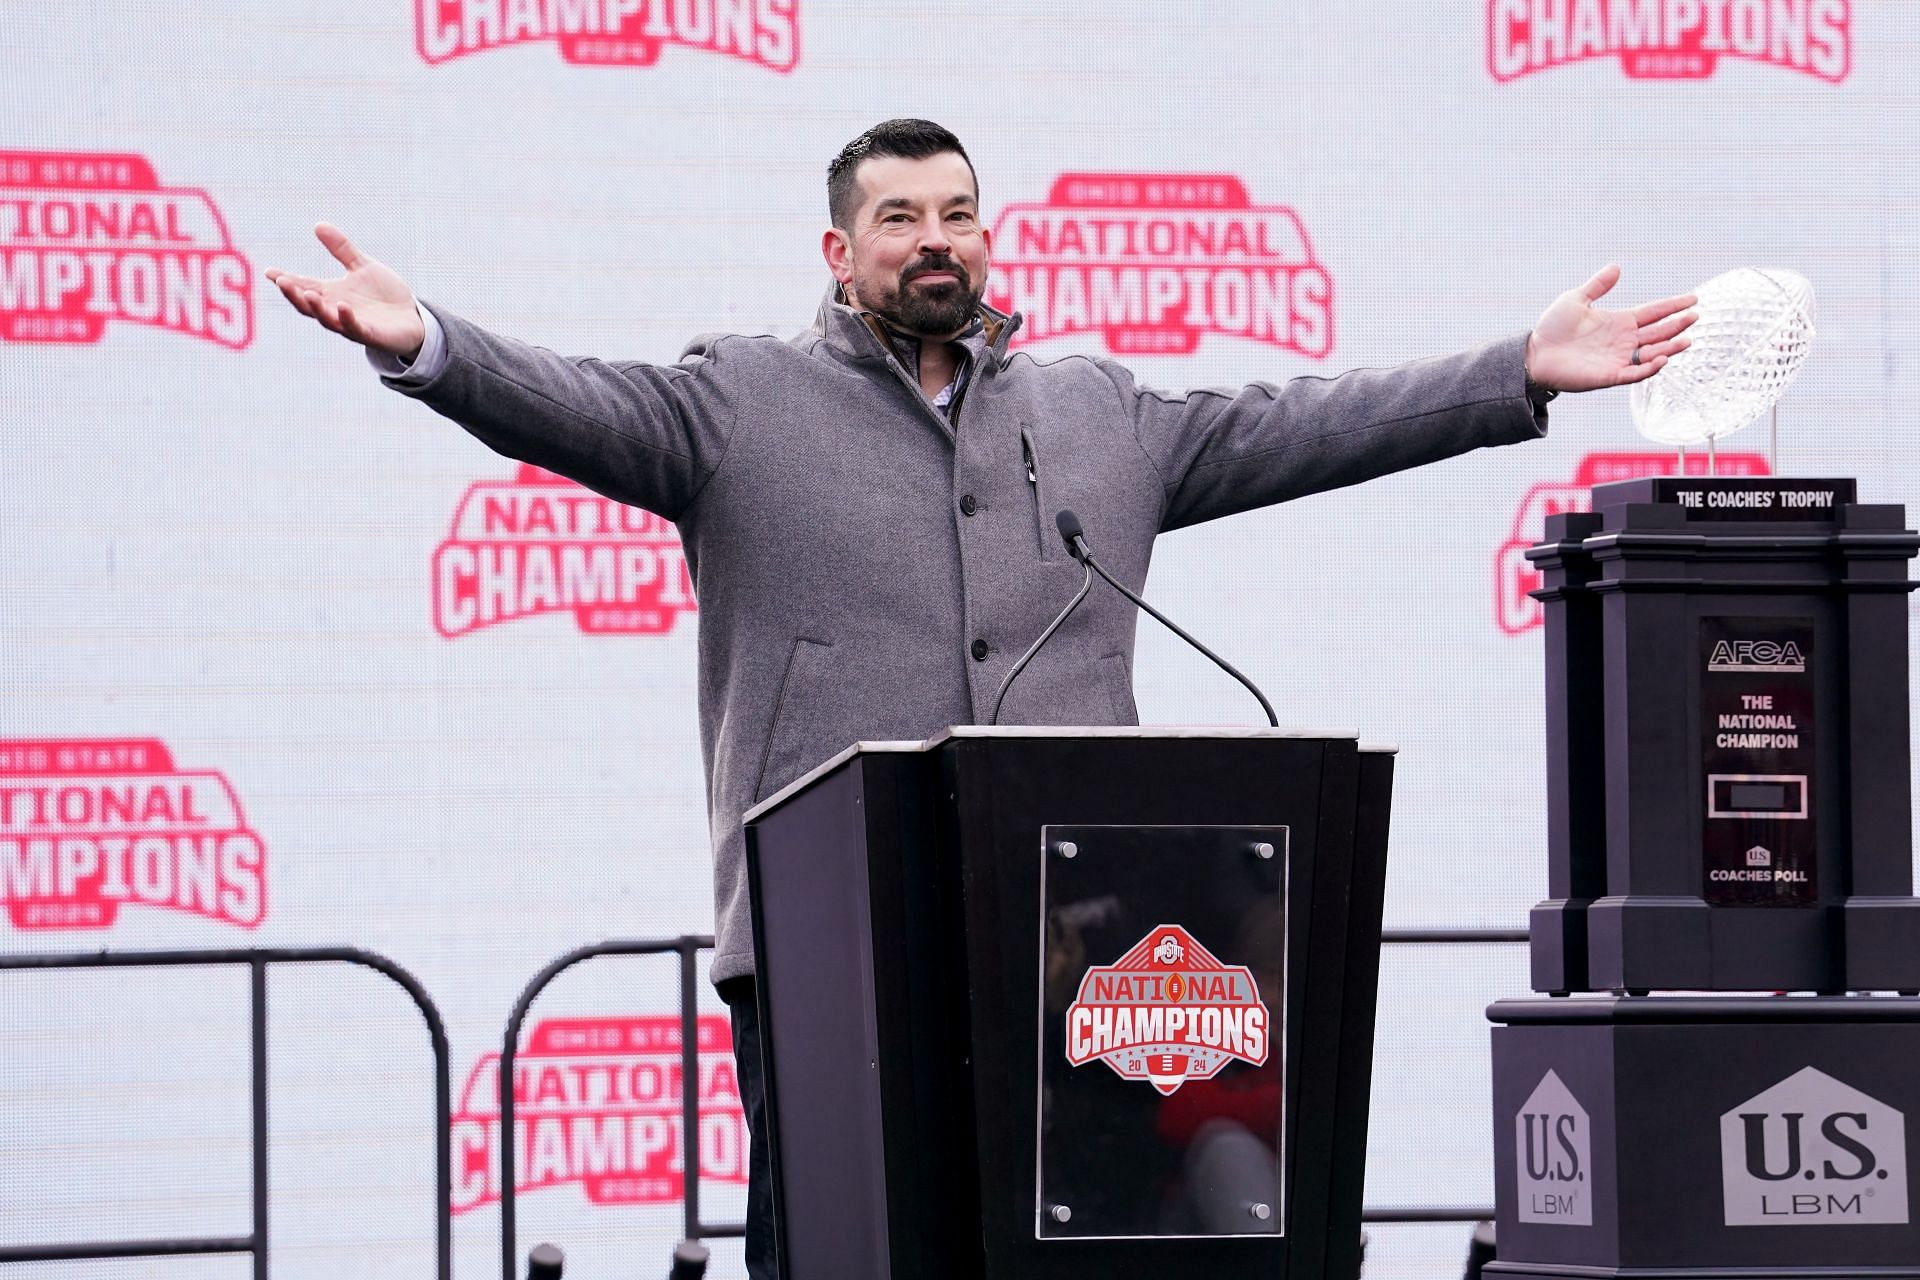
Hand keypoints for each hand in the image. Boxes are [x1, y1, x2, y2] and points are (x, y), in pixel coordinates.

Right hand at [264, 224, 424, 359]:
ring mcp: (351, 324)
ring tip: (307, 294)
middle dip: (293, 294)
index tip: (268, 271)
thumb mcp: (362, 266)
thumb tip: (319, 224)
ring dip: (316, 308)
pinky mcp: (370, 334)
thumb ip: (342, 249)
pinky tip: (343, 306)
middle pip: (308, 305)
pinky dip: (348, 319)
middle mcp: (336, 310)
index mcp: (331, 293)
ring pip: (327, 319)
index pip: (303, 285)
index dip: (286, 279)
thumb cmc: (384, 295)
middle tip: (281, 282)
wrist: (412, 318)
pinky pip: (356, 328)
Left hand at [1526, 264, 1696, 392]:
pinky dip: (1651, 368)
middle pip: (1659, 332)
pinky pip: (1636, 373)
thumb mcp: (1575, 300)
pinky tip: (1663, 358)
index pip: (1654, 312)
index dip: (1673, 305)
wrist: (1534, 354)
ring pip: (1653, 353)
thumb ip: (1597, 285)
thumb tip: (1617, 267)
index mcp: (1620, 321)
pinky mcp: (1610, 376)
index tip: (1693, 298)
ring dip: (1671, 347)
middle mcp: (1624, 340)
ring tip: (1687, 339)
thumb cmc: (1552, 328)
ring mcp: (1619, 358)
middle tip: (1694, 316)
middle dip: (1678, 325)